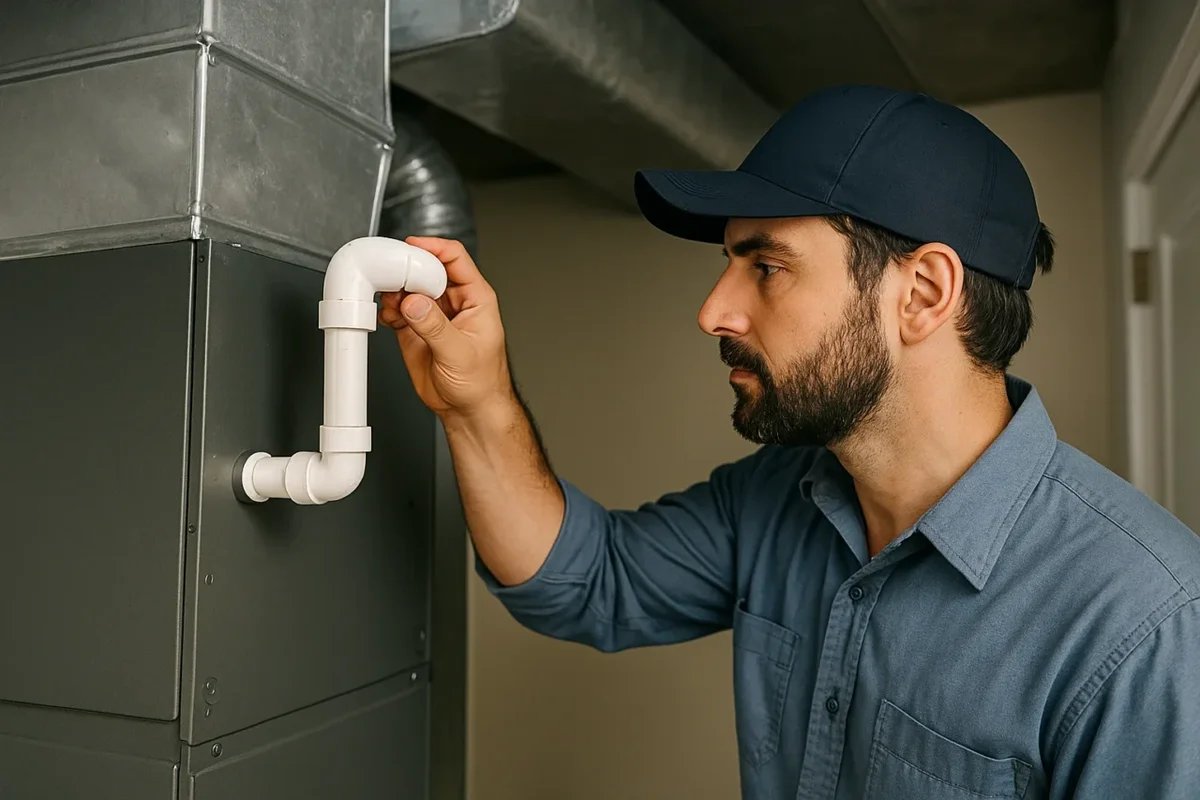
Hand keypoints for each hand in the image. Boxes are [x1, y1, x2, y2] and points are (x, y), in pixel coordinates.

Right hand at [377, 237, 512, 418]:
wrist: (468, 410)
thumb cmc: (481, 383)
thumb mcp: (460, 353)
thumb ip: (435, 327)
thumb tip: (415, 303)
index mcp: (475, 298)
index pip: (454, 258)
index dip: (433, 247)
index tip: (411, 247)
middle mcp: (453, 301)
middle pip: (427, 268)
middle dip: (407, 269)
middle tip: (392, 277)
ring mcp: (433, 314)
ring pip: (409, 287)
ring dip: (394, 290)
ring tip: (389, 302)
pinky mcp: (415, 328)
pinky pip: (397, 308)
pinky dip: (388, 308)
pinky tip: (388, 317)